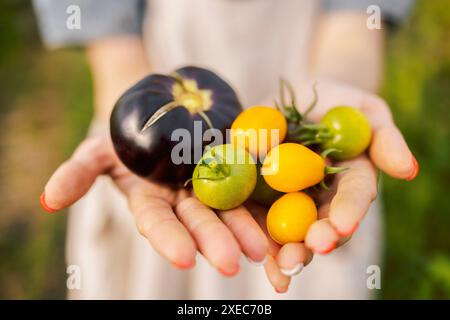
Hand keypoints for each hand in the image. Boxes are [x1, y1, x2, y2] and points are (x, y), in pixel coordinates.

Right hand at [41, 135, 267, 274]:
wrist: (161, 108)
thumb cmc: (123, 131)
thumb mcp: (97, 148)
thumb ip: (78, 172)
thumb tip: (48, 198)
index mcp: (151, 199)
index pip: (157, 223)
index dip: (169, 240)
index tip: (184, 259)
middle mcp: (183, 198)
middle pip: (200, 220)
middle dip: (215, 240)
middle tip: (232, 262)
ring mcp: (211, 182)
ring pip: (230, 208)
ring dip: (245, 229)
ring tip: (264, 250)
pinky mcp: (235, 165)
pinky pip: (252, 183)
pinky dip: (265, 202)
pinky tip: (280, 220)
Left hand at [254, 80, 418, 292]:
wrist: (294, 100)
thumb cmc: (336, 102)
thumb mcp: (366, 111)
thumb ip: (385, 138)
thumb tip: (407, 170)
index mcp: (351, 180)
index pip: (354, 198)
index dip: (349, 212)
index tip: (341, 227)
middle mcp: (324, 199)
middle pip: (322, 225)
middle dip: (315, 242)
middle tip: (306, 253)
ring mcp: (291, 201)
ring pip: (291, 232)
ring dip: (285, 252)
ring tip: (280, 267)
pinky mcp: (260, 197)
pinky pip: (257, 219)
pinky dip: (254, 238)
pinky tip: (249, 254)